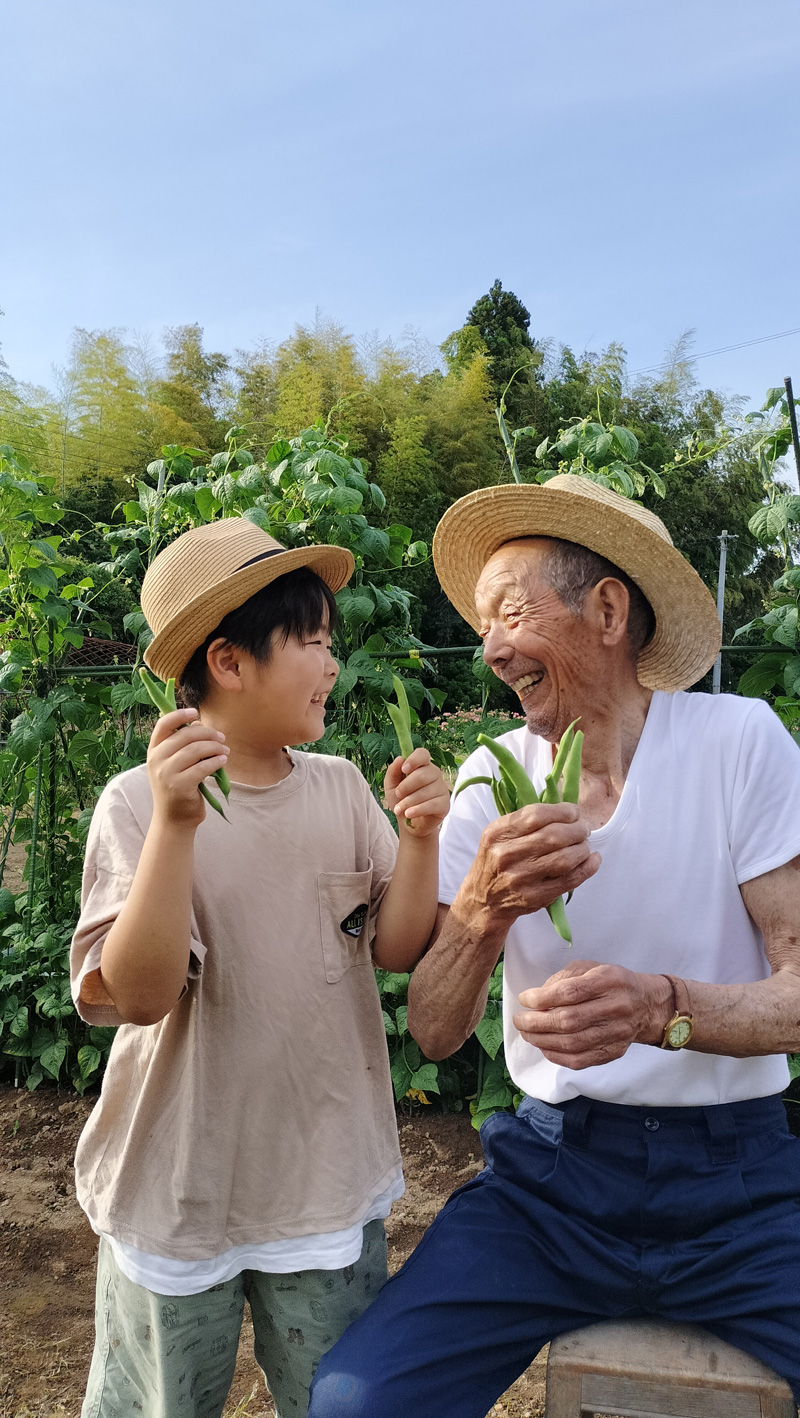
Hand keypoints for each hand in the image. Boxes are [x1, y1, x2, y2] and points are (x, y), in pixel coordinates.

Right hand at [147, 709, 229, 828]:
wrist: (173, 820)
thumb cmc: (178, 788)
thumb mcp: (175, 764)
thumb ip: (184, 744)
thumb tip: (199, 723)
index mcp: (153, 751)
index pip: (163, 725)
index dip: (180, 715)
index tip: (196, 712)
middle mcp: (156, 760)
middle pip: (185, 735)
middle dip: (208, 734)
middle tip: (221, 739)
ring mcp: (166, 773)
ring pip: (195, 750)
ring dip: (215, 747)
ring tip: (225, 751)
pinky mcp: (179, 786)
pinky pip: (203, 767)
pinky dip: (216, 762)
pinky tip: (223, 761)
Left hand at [384, 748, 449, 838]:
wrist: (409, 823)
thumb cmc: (401, 800)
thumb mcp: (391, 786)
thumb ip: (393, 771)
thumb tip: (399, 758)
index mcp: (422, 766)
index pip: (423, 754)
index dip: (414, 760)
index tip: (404, 769)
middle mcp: (434, 774)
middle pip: (423, 774)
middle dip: (406, 786)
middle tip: (398, 794)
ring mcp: (442, 789)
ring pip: (426, 791)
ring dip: (408, 801)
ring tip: (399, 809)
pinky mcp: (445, 804)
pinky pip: (432, 805)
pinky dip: (418, 810)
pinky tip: (409, 814)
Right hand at [458, 802, 599, 933]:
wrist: (483, 901)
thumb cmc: (495, 862)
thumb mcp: (497, 836)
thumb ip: (524, 822)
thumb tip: (565, 810)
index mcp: (497, 834)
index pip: (536, 815)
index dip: (562, 811)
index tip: (574, 812)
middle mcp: (506, 855)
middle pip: (553, 836)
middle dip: (577, 829)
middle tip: (584, 828)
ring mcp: (521, 879)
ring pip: (564, 859)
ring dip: (582, 848)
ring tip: (585, 844)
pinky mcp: (534, 897)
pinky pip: (569, 880)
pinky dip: (587, 868)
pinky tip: (593, 859)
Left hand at [513, 959, 671, 1068]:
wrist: (646, 1005)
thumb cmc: (612, 983)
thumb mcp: (590, 968)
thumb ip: (564, 978)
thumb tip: (537, 997)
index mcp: (608, 980)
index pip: (571, 992)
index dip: (542, 998)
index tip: (524, 999)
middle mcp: (615, 1007)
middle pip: (569, 1020)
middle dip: (537, 1022)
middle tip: (519, 1020)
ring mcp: (616, 1033)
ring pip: (573, 1043)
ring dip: (542, 1040)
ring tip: (526, 1033)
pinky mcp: (614, 1052)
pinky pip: (580, 1060)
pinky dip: (556, 1055)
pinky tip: (544, 1046)